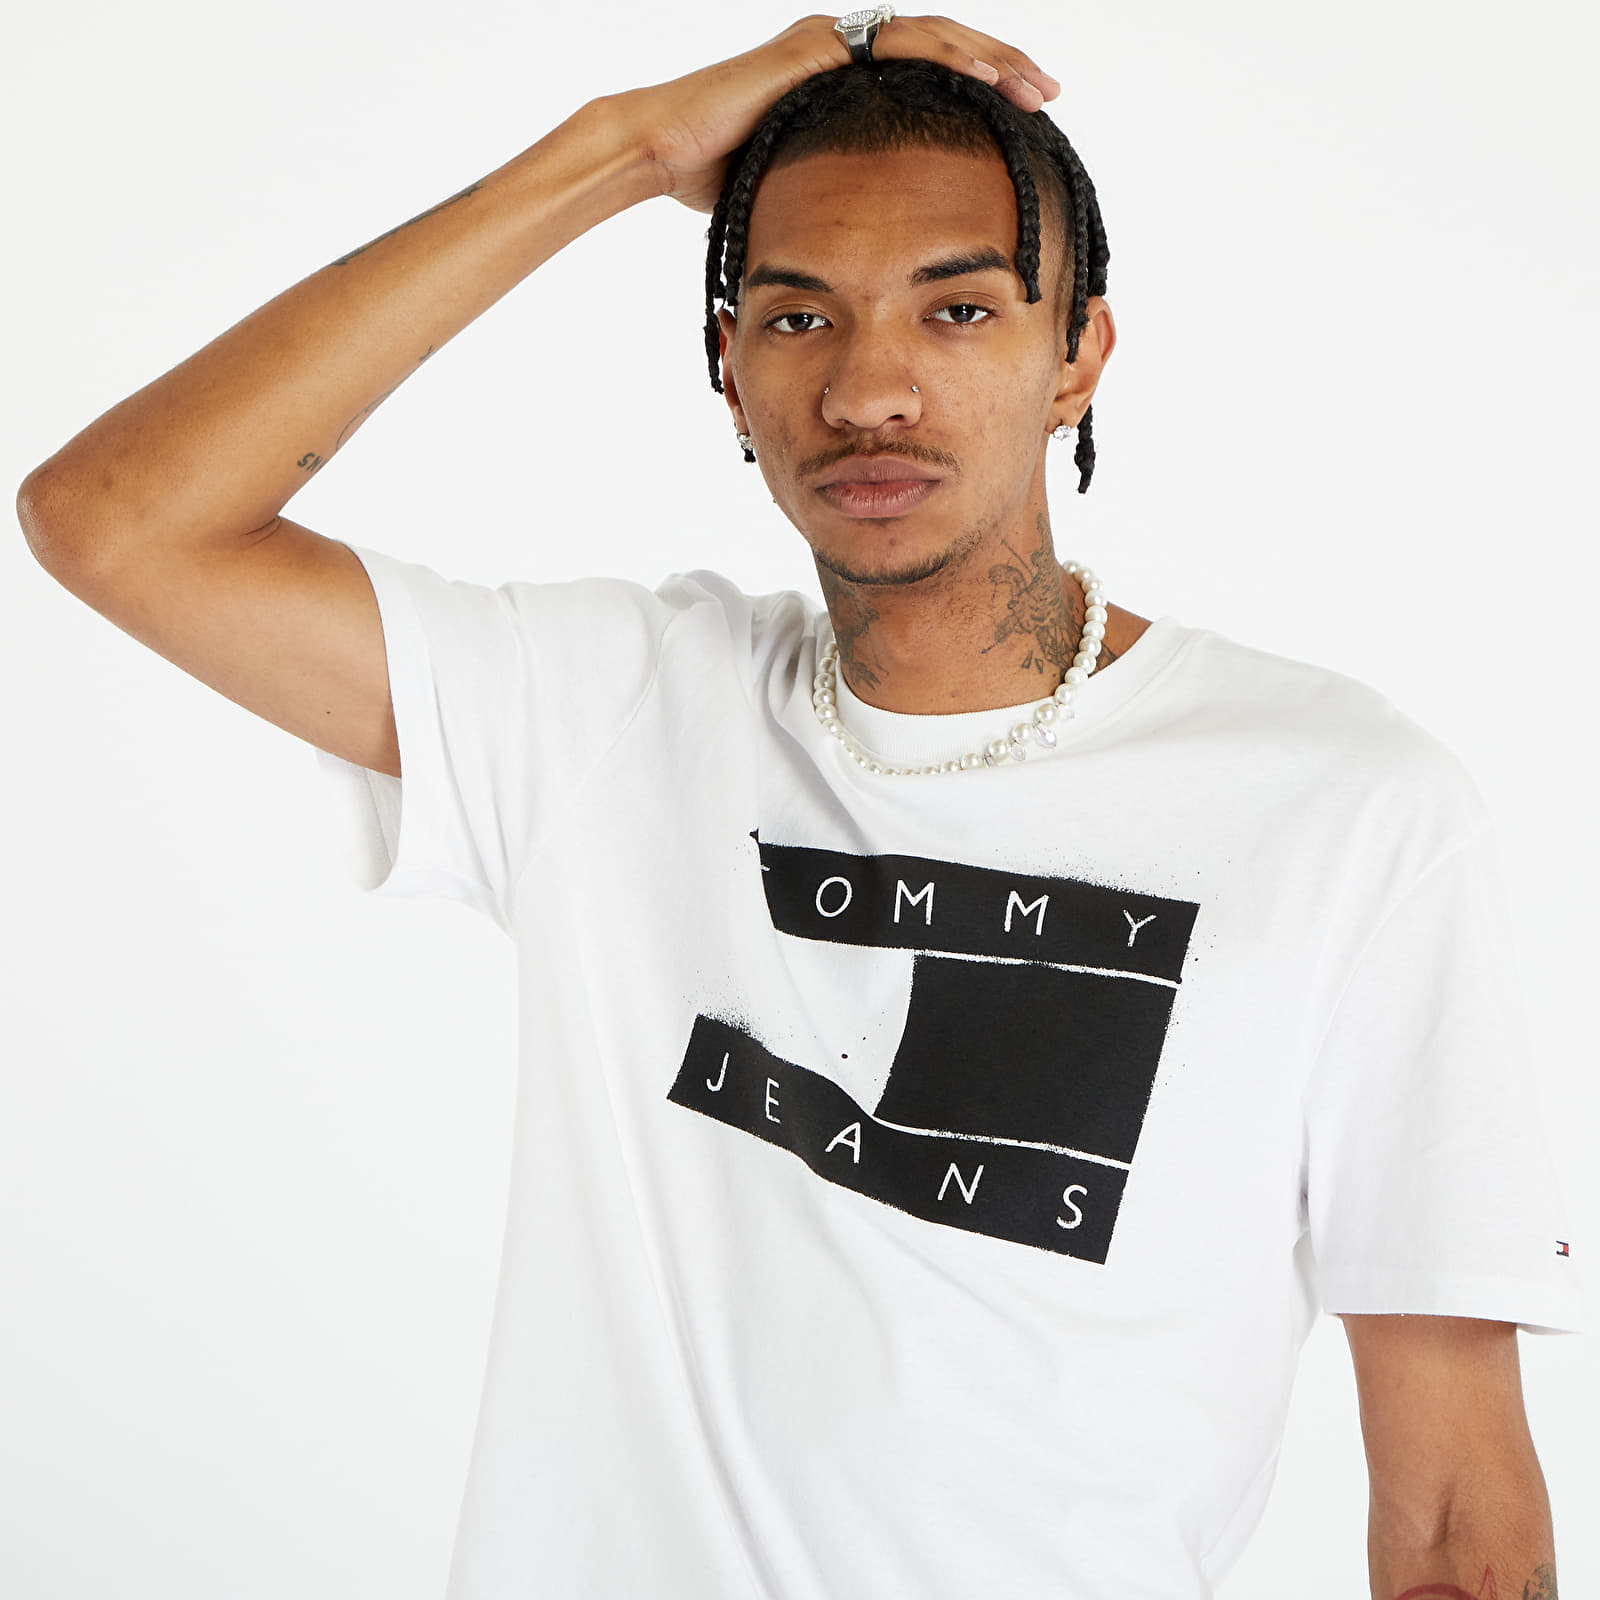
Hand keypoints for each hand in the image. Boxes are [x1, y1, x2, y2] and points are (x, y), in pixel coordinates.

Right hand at [617, 13, 1060, 213]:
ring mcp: (835, 44)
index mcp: (848, 90)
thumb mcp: (800, 196)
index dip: (979, 97)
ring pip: (934, 40)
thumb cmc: (716, 183)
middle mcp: (847, 57)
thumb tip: (870, 252)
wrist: (664, 154)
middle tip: (1049, 96)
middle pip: (944, 55)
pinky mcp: (822, 45)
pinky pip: (903, 46)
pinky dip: (951, 59)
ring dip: (991, 61)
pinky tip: (991, 81)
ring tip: (1036, 88)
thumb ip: (839, 201)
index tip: (1024, 123)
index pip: (930, 84)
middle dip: (1002, 71)